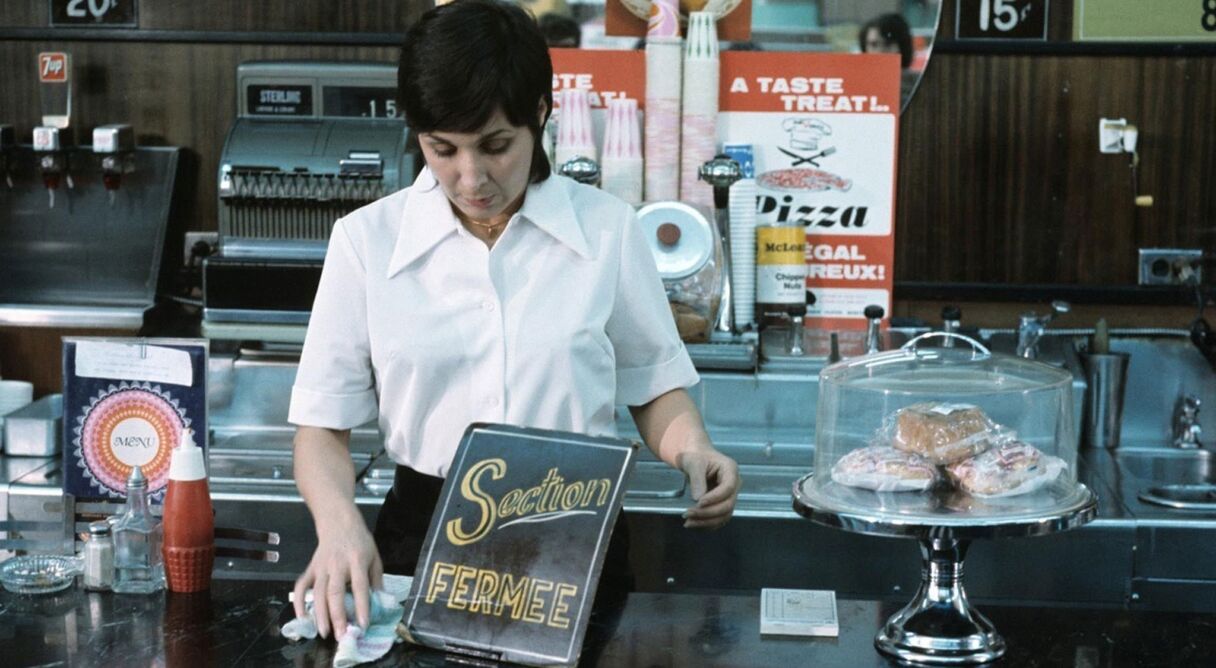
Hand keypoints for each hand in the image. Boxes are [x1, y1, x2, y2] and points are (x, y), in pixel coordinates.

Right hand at [292, 519, 382, 639]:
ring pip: (318, 593)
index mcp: (357, 561)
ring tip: (324, 633)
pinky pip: (301, 586)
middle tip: (341, 635)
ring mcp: (321, 567)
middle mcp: (337, 565)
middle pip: (335, 593)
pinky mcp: (310, 568)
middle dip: (337, 616)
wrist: (338, 522)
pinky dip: (299, 602)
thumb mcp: (375, 556)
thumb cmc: (359, 541)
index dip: (362, 607)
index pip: (360, 586)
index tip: (363, 625)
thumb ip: (376, 579)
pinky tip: (303, 618)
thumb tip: (379, 603)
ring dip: (320, 614)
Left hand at [676, 448, 739, 528]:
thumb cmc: (696, 456)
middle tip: (688, 513)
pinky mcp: (723, 504)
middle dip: (708, 512)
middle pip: (727, 504)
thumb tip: (698, 499)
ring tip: (688, 522)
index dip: (714, 498)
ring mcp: (730, 496)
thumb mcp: (693, 463)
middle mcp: (734, 484)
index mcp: (730, 470)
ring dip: (707, 521)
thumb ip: (697, 479)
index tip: (698, 503)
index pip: (727, 488)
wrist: (695, 458)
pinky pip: (719, 519)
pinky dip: (707, 523)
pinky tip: (693, 523)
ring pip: (724, 515)